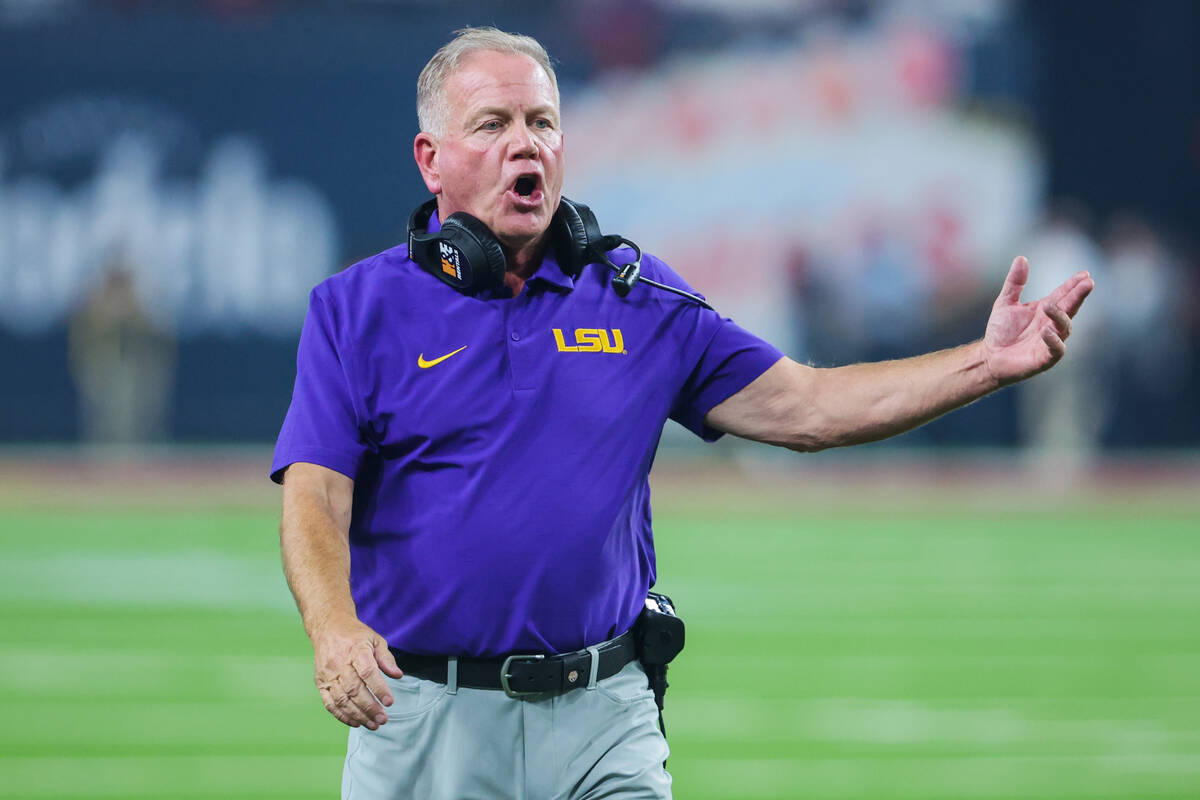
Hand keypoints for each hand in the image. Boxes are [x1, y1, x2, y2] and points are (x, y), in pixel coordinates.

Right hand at [311, 617, 402, 728]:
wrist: (328, 628)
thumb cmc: (355, 635)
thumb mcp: (375, 639)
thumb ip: (386, 658)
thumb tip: (398, 675)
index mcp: (356, 649)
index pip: (367, 672)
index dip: (379, 688)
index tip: (389, 702)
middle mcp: (339, 663)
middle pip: (354, 689)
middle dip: (370, 707)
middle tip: (383, 719)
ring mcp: (328, 674)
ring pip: (342, 699)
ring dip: (358, 715)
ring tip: (373, 724)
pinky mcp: (320, 683)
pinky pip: (330, 703)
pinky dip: (342, 716)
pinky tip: (356, 722)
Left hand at [981, 256, 1093, 386]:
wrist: (989, 357)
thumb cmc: (1000, 331)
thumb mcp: (1005, 302)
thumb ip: (1015, 282)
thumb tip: (1021, 258)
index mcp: (1045, 309)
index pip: (1064, 295)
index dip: (1074, 285)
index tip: (1084, 274)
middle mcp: (1052, 324)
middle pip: (1070, 308)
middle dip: (1079, 295)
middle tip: (1088, 283)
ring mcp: (1051, 341)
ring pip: (1064, 327)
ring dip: (1060, 316)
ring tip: (1049, 306)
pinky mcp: (1045, 358)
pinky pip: (1056, 349)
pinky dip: (1053, 341)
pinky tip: (1046, 331)